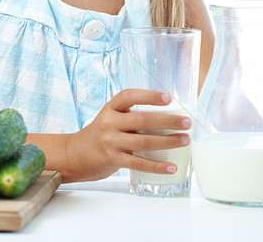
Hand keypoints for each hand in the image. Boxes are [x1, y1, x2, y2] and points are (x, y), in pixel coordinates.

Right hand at [64, 89, 190, 181]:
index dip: (149, 96)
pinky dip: (157, 166)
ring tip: (185, 141)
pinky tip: (171, 167)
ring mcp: (110, 142)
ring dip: (168, 142)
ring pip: (144, 142)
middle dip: (168, 121)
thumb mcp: (110, 118)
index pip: (129, 96)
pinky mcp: (112, 160)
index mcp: (110, 108)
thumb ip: (131, 115)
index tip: (168, 98)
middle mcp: (109, 123)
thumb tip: (167, 116)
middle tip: (187, 123)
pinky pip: (139, 164)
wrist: (75, 154)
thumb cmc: (100, 134)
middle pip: (142, 120)